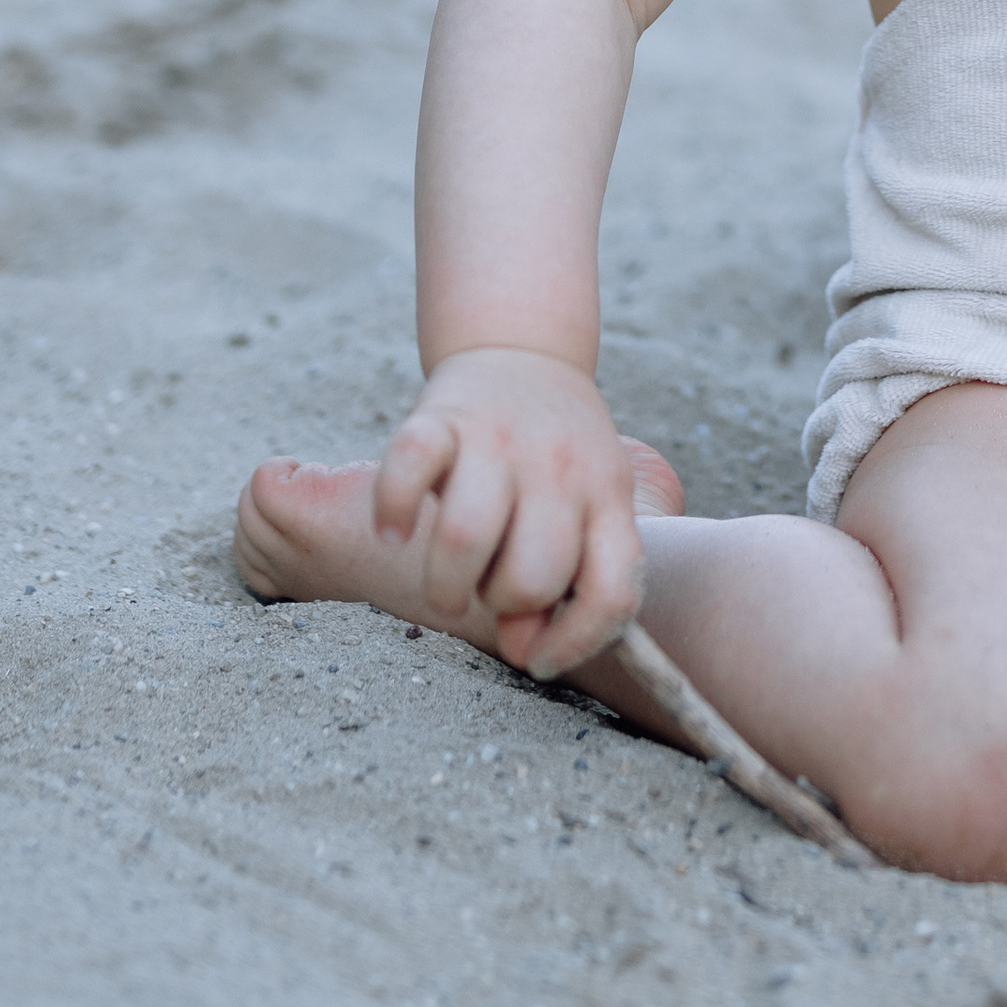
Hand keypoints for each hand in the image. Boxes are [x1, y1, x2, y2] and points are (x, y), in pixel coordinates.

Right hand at [372, 346, 649, 681]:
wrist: (523, 350)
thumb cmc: (555, 461)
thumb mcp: (590, 506)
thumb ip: (569, 580)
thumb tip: (524, 650)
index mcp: (610, 497)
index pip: (613, 592)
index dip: (575, 643)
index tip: (537, 655)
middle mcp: (562, 468)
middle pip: (533, 575)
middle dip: (503, 604)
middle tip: (490, 584)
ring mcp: (501, 438)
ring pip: (466, 537)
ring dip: (446, 584)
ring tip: (447, 581)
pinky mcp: (442, 416)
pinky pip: (408, 467)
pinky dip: (392, 511)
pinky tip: (395, 530)